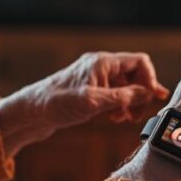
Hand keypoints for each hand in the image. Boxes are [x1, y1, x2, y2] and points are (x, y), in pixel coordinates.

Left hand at [0, 52, 169, 156]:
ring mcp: (94, 78)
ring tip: (125, 118)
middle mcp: (100, 67)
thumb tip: (148, 94)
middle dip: (139, 94)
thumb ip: (124, 97)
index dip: (149, 80)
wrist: (31, 112)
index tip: (149, 100)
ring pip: (124, 86)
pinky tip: (114, 117)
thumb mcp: (94, 101)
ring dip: (129, 102)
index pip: (139, 62)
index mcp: (103, 62)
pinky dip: (118, 105)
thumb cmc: (57, 103)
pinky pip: (112, 94)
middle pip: (134, 74)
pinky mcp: (89, 90)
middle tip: (137, 115)